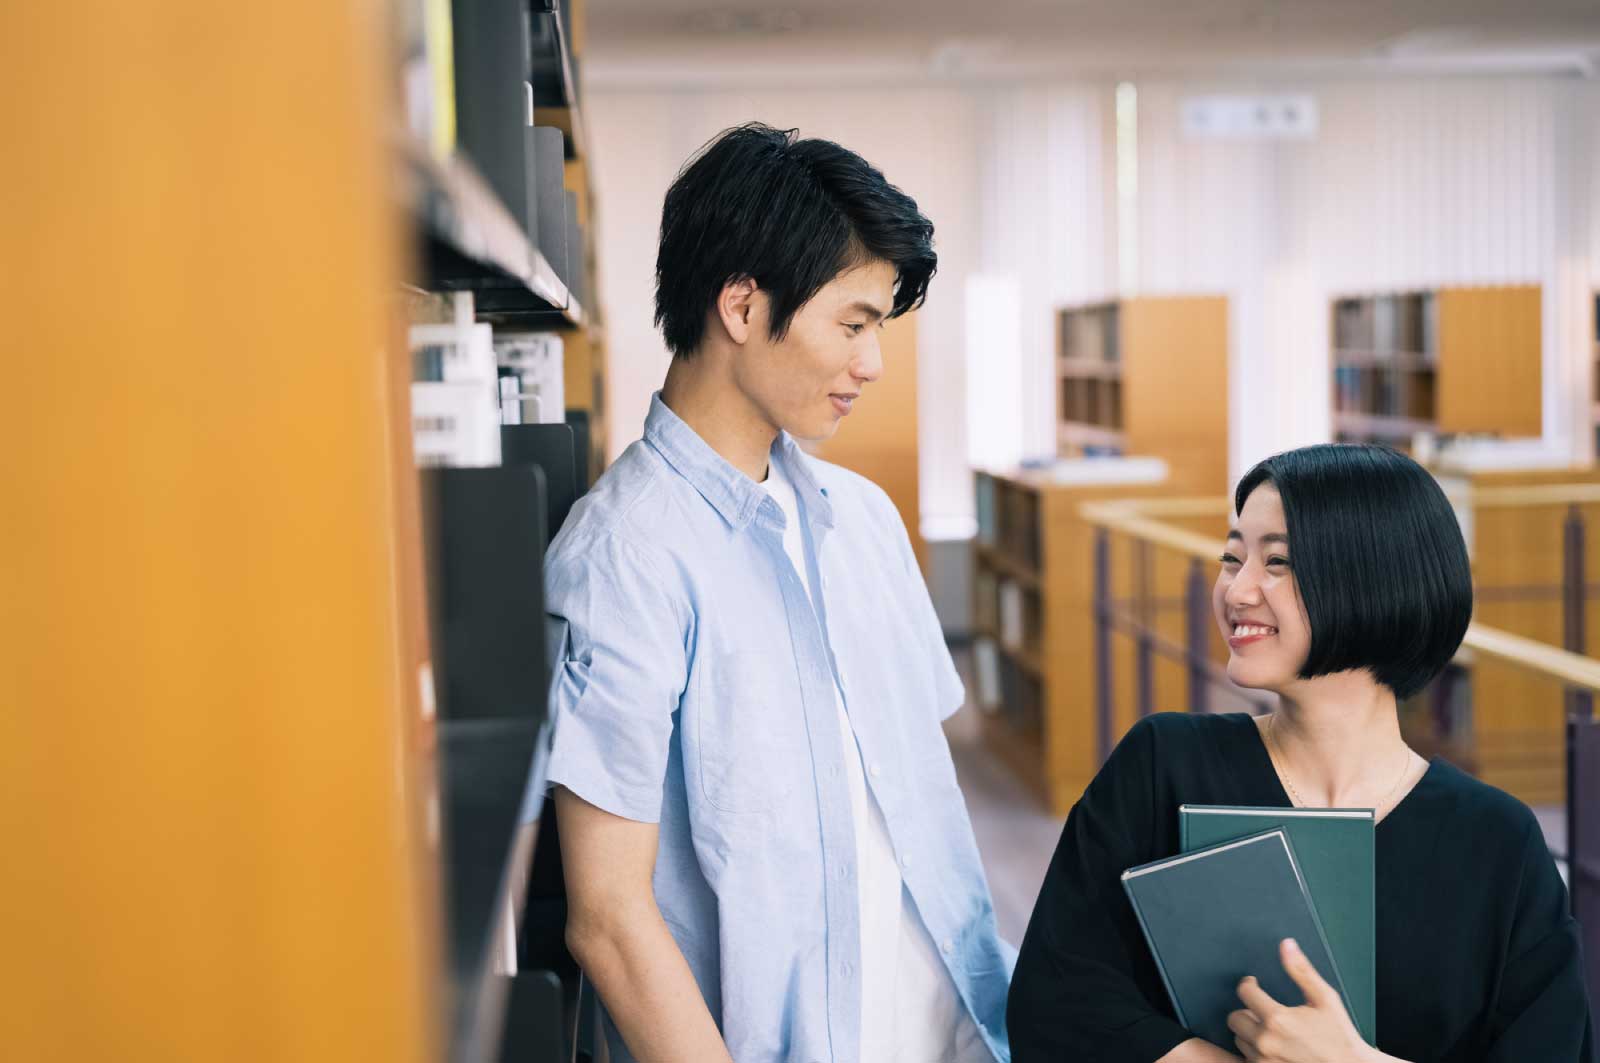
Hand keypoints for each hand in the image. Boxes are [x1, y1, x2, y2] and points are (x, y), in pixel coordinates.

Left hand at [1227, 938, 1372, 1062]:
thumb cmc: (1340, 1037)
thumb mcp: (1325, 998)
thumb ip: (1301, 970)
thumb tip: (1287, 946)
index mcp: (1277, 1019)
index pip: (1244, 992)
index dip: (1249, 984)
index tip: (1253, 984)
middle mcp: (1266, 1041)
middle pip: (1235, 1018)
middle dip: (1246, 1009)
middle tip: (1262, 1009)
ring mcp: (1263, 1061)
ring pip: (1239, 1040)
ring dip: (1250, 1032)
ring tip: (1272, 1030)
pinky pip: (1247, 1059)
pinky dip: (1255, 1051)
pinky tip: (1272, 1046)